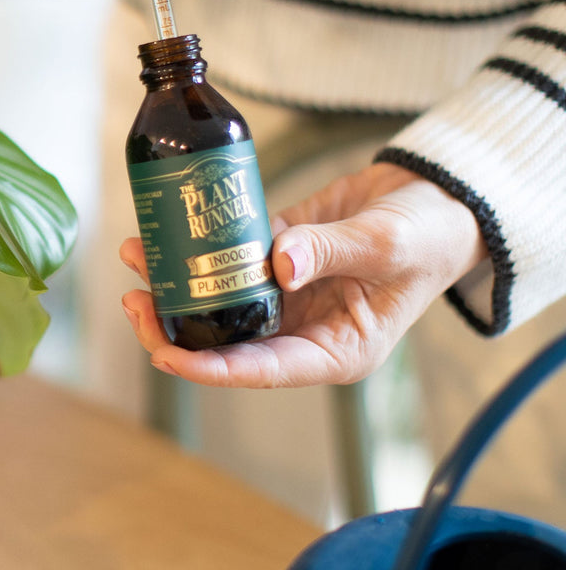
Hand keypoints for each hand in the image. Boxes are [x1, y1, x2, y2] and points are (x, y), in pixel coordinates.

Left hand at [121, 163, 487, 386]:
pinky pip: (226, 257)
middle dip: (175, 327)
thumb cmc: (429, 236)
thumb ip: (333, 251)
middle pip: (226, 342)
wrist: (434, 197)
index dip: (210, 369)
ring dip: (175, 284)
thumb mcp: (389, 245)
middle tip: (136, 300)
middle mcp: (301, 329)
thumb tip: (279, 265)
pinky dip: (195, 248)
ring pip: (217, 300)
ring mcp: (285, 294)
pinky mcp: (275, 256)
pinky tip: (161, 231)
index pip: (262, 372)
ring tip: (136, 255)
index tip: (166, 357)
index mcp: (334, 350)